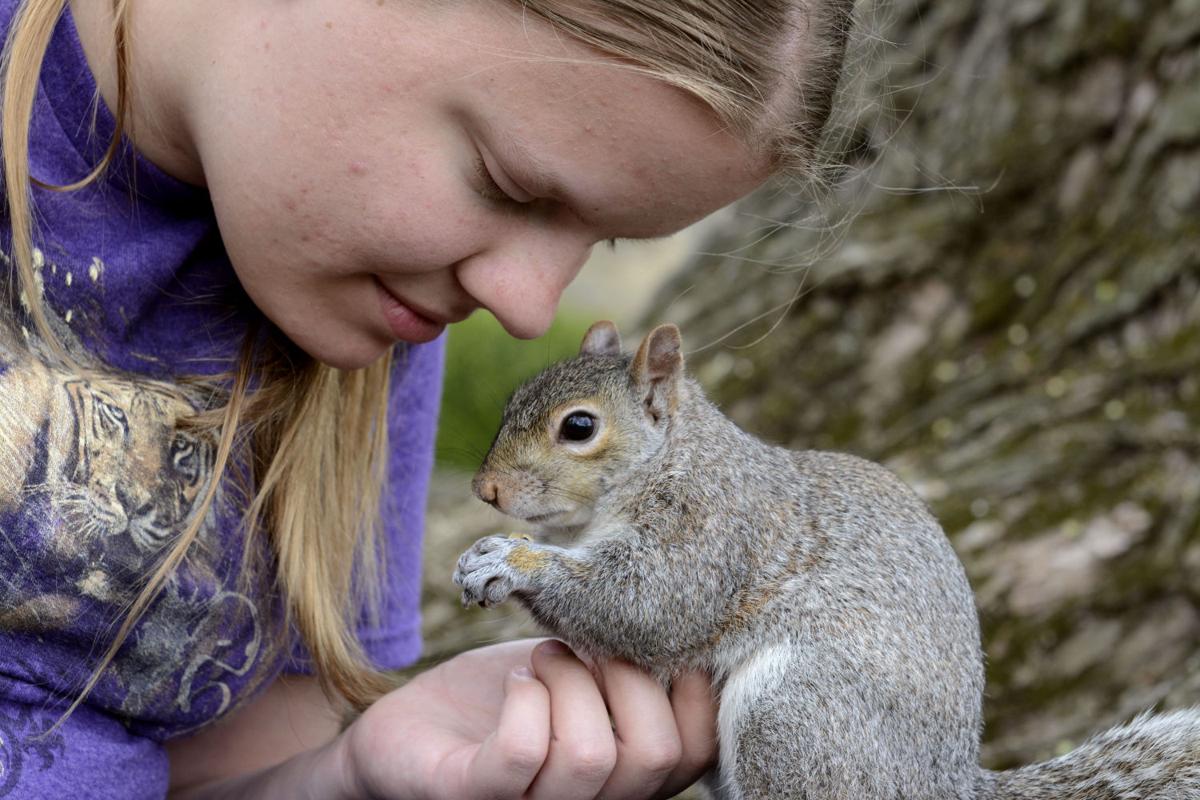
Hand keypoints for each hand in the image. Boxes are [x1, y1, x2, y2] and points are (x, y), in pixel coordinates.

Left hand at [339, 639, 716, 799]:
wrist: (410, 732)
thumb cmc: (507, 700)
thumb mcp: (583, 674)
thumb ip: (632, 664)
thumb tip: (683, 617)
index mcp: (629, 777)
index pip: (700, 749)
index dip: (692, 685)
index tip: (650, 640)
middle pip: (656, 754)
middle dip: (626, 675)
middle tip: (584, 647)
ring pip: (591, 755)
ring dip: (566, 677)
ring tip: (541, 661)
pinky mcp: (469, 796)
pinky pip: (521, 752)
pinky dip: (524, 696)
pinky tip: (514, 682)